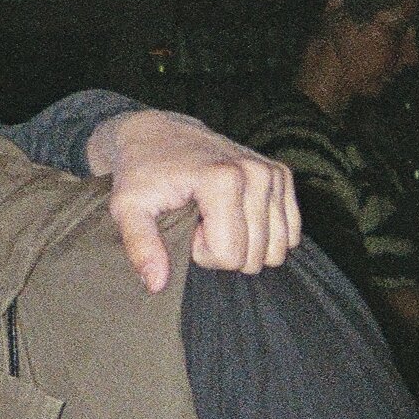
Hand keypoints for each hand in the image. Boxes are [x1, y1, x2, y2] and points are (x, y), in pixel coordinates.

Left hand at [84, 109, 301, 290]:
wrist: (159, 134)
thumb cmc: (142, 173)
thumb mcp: (128, 208)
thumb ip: (141, 246)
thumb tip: (157, 284)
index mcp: (222, 179)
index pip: (230, 255)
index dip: (202, 253)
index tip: (185, 227)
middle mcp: (255, 173)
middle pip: (254, 256)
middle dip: (223, 250)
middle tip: (198, 222)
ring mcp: (272, 173)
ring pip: (276, 249)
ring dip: (244, 243)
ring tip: (215, 218)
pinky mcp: (281, 175)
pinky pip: (289, 232)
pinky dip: (263, 233)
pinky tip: (235, 214)